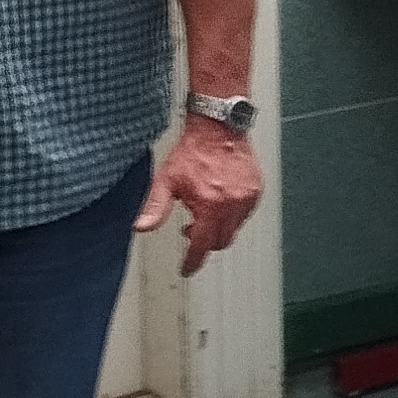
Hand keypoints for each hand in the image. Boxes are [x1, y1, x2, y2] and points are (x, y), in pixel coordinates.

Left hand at [140, 114, 261, 274]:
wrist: (218, 129)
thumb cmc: (194, 151)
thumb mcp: (166, 180)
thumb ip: (154, 207)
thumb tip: (141, 226)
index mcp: (210, 204)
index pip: (202, 245)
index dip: (192, 261)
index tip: (187, 268)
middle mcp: (232, 203)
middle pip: (221, 241)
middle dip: (205, 241)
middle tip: (191, 229)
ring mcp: (247, 197)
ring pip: (234, 228)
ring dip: (219, 227)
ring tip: (205, 209)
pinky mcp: (256, 190)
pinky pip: (244, 214)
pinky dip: (232, 214)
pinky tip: (219, 200)